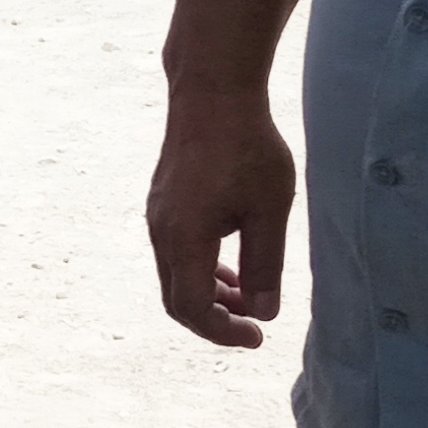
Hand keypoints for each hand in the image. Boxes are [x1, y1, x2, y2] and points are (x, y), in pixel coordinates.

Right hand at [147, 88, 297, 348]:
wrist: (212, 91)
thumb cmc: (246, 146)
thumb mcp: (270, 210)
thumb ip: (265, 266)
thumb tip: (263, 312)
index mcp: (185, 239)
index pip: (194, 310)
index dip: (224, 333)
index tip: (258, 336)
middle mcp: (162, 232)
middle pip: (178, 300)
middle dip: (215, 320)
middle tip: (253, 324)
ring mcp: (158, 216)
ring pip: (175, 276)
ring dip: (209, 295)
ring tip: (247, 296)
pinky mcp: (162, 202)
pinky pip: (174, 253)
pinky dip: (200, 270)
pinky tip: (229, 263)